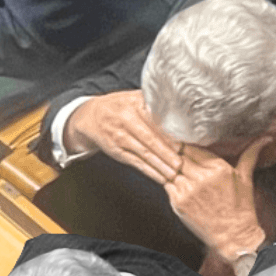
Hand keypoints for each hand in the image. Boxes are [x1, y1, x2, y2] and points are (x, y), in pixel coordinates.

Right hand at [64, 90, 181, 182]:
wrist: (91, 116)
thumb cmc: (120, 106)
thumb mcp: (134, 97)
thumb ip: (154, 103)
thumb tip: (181, 110)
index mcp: (134, 104)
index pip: (155, 121)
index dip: (170, 134)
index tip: (184, 144)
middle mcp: (125, 120)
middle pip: (150, 139)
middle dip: (167, 153)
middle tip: (181, 163)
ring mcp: (119, 137)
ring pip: (144, 153)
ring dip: (160, 165)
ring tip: (174, 173)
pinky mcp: (116, 151)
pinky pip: (136, 163)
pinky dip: (150, 171)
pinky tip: (161, 177)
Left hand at [164, 138, 270, 262]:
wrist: (234, 237)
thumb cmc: (241, 208)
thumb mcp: (246, 178)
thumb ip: (251, 154)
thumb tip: (266, 138)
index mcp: (218, 168)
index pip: (191, 146)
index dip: (181, 140)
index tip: (172, 133)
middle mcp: (201, 177)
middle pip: (177, 154)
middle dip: (170, 148)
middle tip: (158, 137)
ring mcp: (188, 190)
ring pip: (169, 167)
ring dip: (164, 161)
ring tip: (155, 151)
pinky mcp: (178, 202)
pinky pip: (165, 183)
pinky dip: (164, 177)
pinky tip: (160, 171)